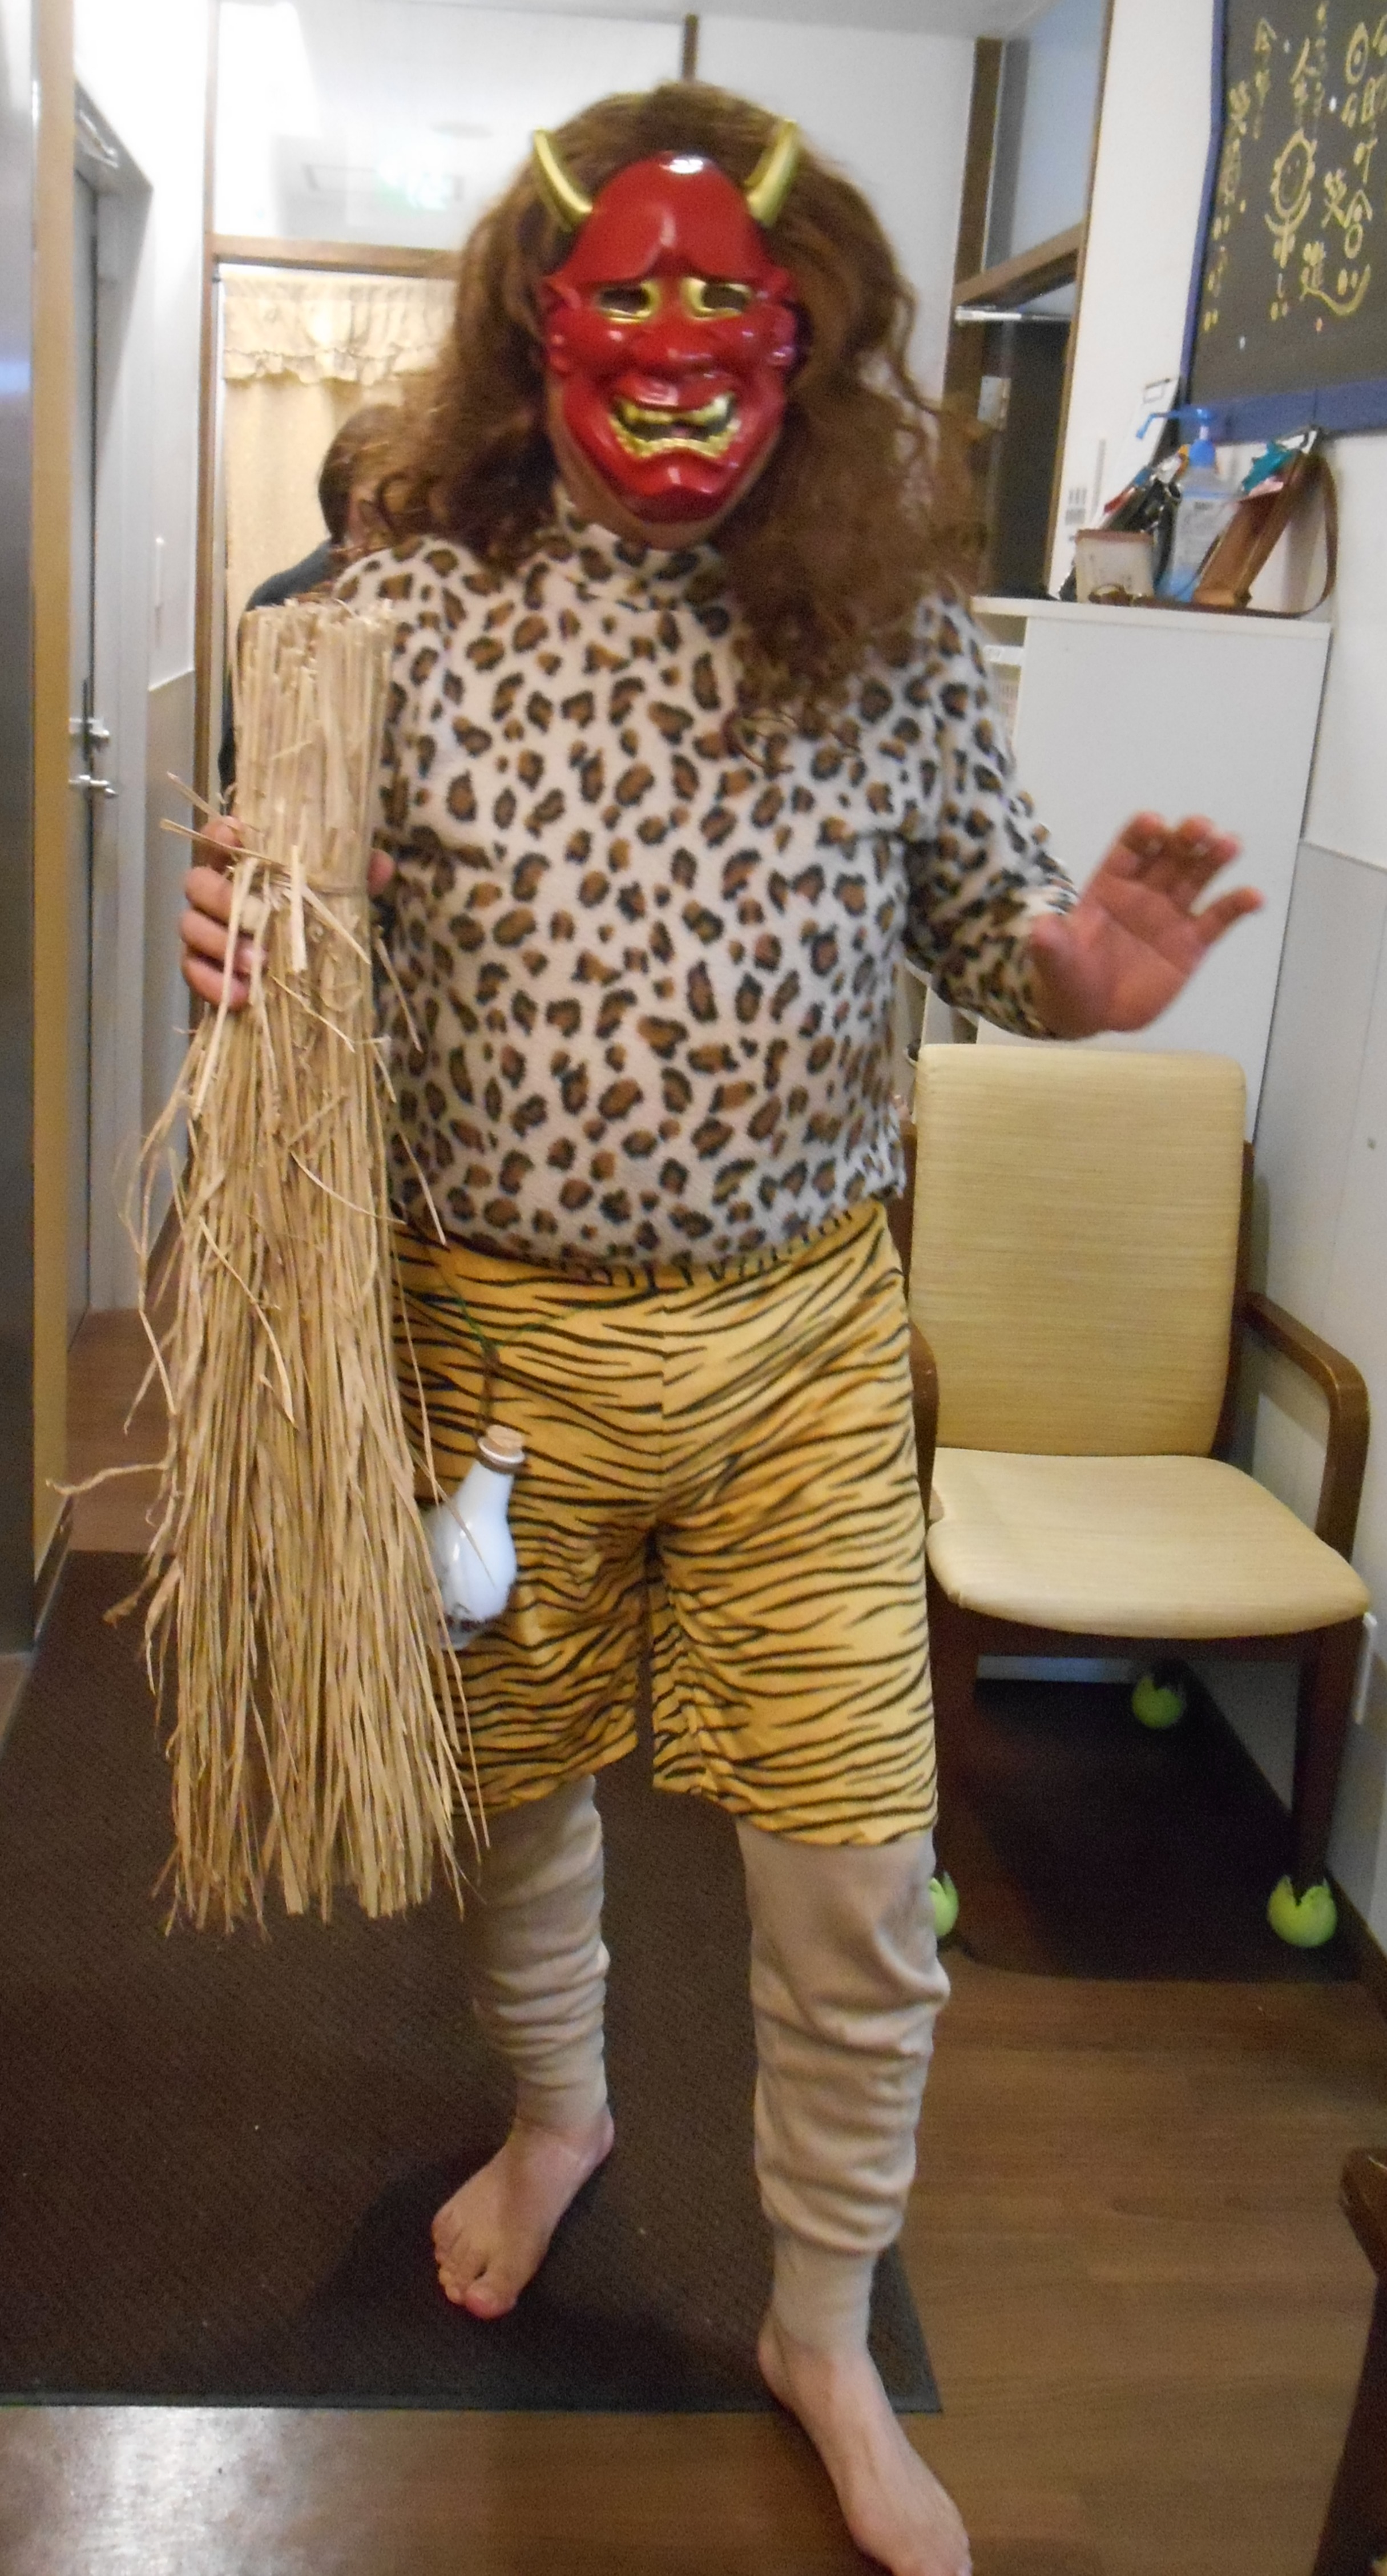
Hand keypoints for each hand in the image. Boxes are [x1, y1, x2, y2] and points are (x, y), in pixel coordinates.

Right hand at [180, 821, 395, 1012]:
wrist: (302, 977)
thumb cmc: (311, 922)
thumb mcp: (338, 899)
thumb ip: (355, 879)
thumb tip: (380, 865)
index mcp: (243, 868)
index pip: (218, 839)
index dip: (219, 834)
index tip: (233, 834)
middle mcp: (214, 893)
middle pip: (196, 882)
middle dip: (221, 900)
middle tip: (254, 921)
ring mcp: (202, 930)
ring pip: (188, 926)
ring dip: (219, 945)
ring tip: (255, 966)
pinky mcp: (200, 966)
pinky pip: (192, 970)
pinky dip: (213, 983)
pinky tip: (241, 996)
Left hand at [1027, 812, 1260, 1038]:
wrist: (1087, 1012)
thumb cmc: (1066, 976)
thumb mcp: (1053, 963)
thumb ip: (1052, 945)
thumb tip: (1040, 930)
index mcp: (1109, 885)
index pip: (1127, 850)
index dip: (1140, 835)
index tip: (1153, 823)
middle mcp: (1145, 891)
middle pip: (1169, 856)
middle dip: (1184, 839)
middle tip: (1201, 827)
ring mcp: (1171, 915)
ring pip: (1197, 878)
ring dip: (1215, 859)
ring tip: (1231, 844)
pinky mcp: (1192, 943)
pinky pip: (1218, 920)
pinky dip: (1237, 906)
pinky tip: (1255, 897)